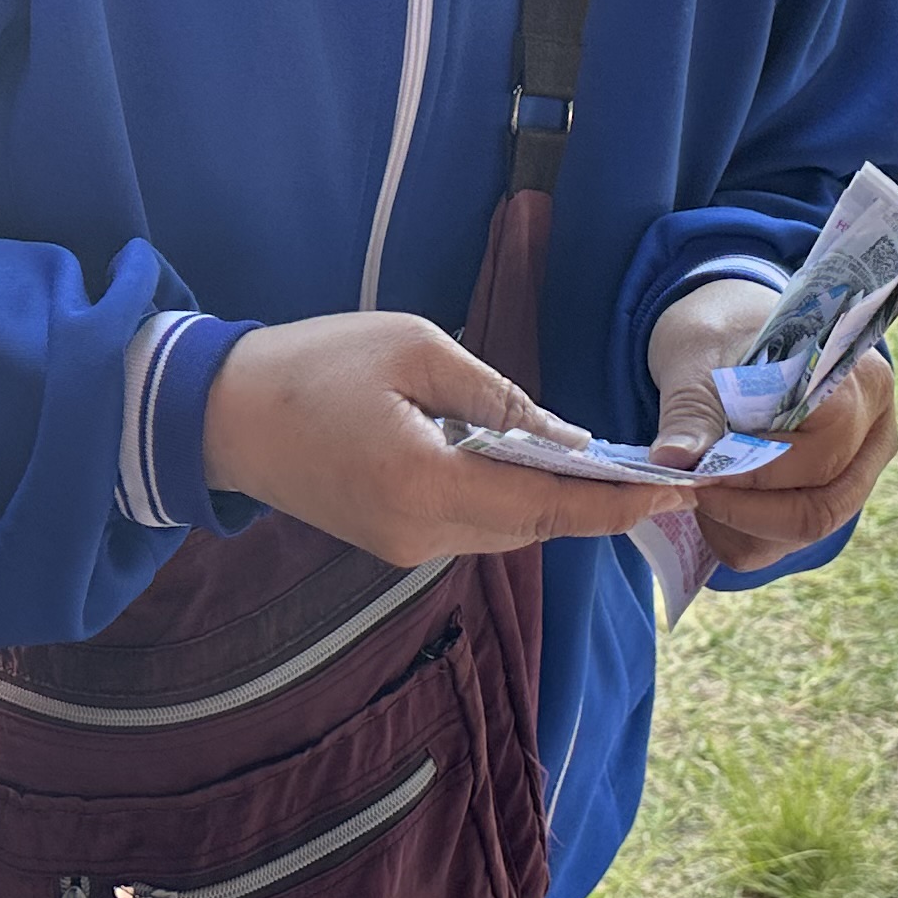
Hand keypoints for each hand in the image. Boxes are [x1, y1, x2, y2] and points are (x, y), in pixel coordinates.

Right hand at [199, 315, 678, 565]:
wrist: (219, 415)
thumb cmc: (313, 364)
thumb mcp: (415, 349)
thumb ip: (498, 399)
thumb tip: (567, 439)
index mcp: (426, 485)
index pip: (546, 506)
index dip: (616, 503)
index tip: (677, 492)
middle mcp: (420, 535)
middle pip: (534, 528)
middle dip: (598, 504)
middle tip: (663, 477)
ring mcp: (403, 548)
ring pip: (506, 532)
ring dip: (556, 503)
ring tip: (615, 472)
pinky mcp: (390, 543)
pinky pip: (473, 528)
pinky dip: (512, 503)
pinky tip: (538, 471)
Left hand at [643, 280, 897, 573]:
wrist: (732, 332)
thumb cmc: (722, 335)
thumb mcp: (697, 360)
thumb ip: (691, 414)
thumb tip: (671, 464)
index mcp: (858, 383)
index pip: (818, 456)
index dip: (752, 476)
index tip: (694, 474)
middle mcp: (875, 433)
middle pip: (822, 508)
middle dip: (744, 512)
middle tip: (691, 492)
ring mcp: (861, 471)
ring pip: (807, 534)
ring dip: (740, 528)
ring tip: (698, 491)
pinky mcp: (832, 498)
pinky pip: (791, 542)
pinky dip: (744, 535)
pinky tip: (713, 502)